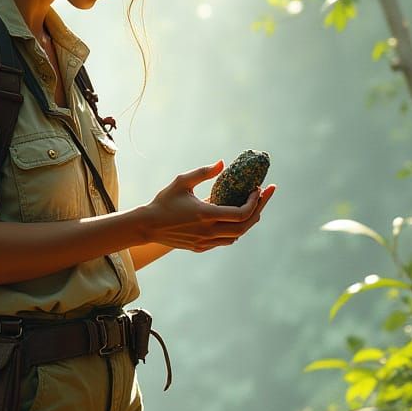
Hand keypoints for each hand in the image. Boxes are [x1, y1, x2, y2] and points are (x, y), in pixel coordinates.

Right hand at [141, 160, 276, 252]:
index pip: (241, 213)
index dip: (255, 202)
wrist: (147, 226)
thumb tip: (222, 163)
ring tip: (253, 206)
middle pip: (245, 226)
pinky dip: (235, 230)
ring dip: (248, 221)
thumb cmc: (164, 202)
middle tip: (264, 196)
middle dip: (259, 210)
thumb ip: (203, 172)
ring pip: (237, 236)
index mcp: (206, 214)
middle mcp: (208, 231)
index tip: (257, 189)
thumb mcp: (182, 182)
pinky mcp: (200, 247)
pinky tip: (236, 218)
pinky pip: (225, 241)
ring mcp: (205, 242)